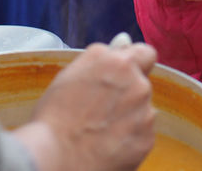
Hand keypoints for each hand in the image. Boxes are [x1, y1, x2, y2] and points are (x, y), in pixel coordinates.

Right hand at [16, 42, 157, 170]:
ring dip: (128, 116)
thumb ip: (102, 57)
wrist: (55, 159)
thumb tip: (124, 41)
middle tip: (99, 110)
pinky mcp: (147, 138)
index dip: (135, 63)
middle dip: (126, 93)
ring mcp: (145, 112)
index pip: (145, 53)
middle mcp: (137, 83)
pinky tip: (106, 144)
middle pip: (141, 84)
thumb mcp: (72, 75)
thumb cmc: (54, 117)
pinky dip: (129, 138)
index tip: (124, 75)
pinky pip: (142, 134)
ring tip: (99, 130)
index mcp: (118, 62)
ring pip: (141, 110)